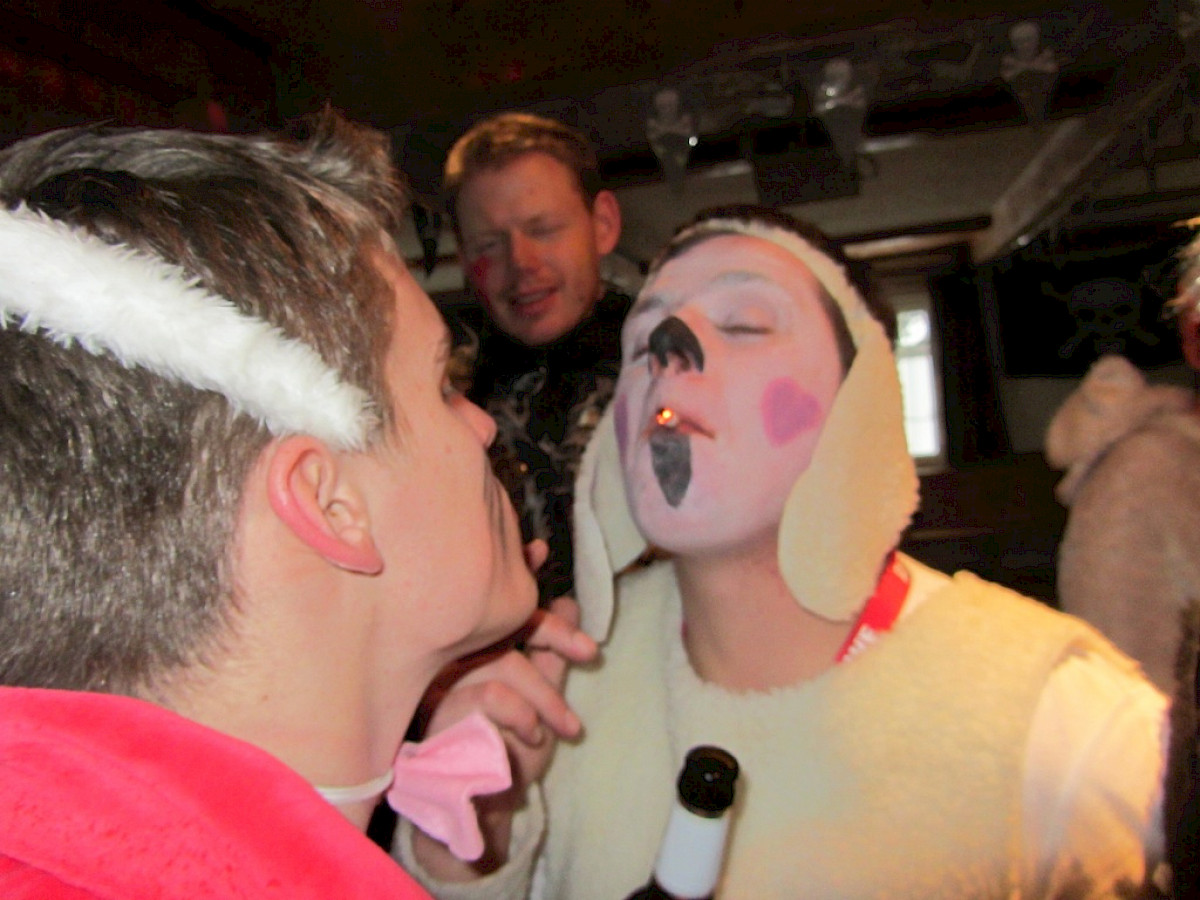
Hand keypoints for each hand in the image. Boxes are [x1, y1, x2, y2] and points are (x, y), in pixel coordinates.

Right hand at [411, 589, 597, 877]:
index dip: (518, 575)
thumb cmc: (508, 750)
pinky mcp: (438, 711)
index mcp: (472, 649)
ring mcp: (441, 682)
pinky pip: (492, 693)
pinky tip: (533, 737)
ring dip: (545, 697)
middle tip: (589, 652)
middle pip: (505, 628)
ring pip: (506, 663)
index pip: (496, 606)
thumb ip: (551, 654)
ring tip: (564, 727)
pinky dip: (523, 715)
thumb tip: (568, 602)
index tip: (541, 550)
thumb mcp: (542, 698)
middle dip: (554, 635)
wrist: (485, 806)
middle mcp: (451, 658)